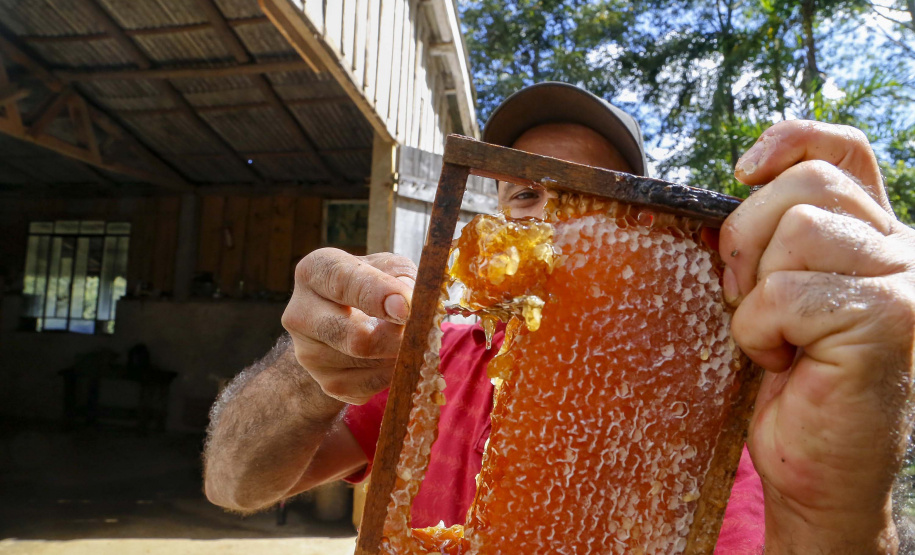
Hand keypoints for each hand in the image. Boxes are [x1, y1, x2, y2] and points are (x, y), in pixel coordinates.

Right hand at [282, 248, 416, 404]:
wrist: (349, 320)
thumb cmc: (374, 285)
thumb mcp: (389, 268)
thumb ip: (403, 279)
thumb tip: (411, 305)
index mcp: (314, 272)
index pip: (343, 282)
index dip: (378, 295)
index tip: (407, 308)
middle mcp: (300, 313)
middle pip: (354, 337)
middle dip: (396, 338)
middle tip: (423, 333)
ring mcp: (309, 353)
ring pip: (368, 363)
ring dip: (399, 355)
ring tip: (409, 339)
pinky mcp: (327, 383)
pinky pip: (371, 385)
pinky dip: (393, 373)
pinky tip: (395, 356)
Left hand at [721, 120, 914, 551]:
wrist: (815, 470)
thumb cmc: (788, 384)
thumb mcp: (776, 293)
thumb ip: (777, 236)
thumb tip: (748, 173)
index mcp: (872, 236)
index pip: (842, 150)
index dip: (790, 139)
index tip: (742, 170)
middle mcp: (902, 248)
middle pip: (803, 183)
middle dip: (746, 237)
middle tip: (747, 297)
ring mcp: (904, 282)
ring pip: (795, 231)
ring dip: (755, 292)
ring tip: (774, 337)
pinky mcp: (888, 319)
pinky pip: (784, 292)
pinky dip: (758, 330)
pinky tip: (783, 362)